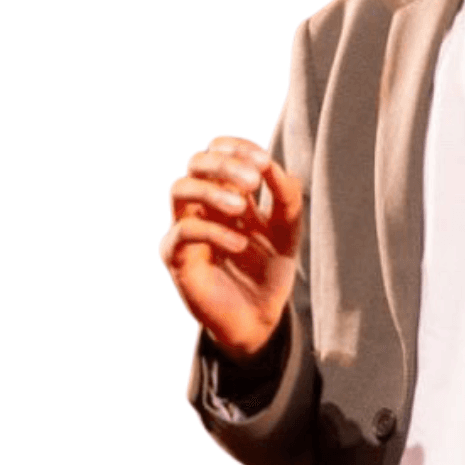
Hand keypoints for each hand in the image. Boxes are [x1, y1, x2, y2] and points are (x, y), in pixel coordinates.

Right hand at [160, 136, 302, 359]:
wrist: (259, 316)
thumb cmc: (269, 268)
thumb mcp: (287, 228)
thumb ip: (286, 196)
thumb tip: (273, 165)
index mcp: (226, 190)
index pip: (217, 150)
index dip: (237, 148)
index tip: (263, 162)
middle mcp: (202, 204)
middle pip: (195, 162)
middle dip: (223, 164)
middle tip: (252, 182)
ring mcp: (186, 228)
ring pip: (179, 188)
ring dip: (211, 190)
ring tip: (241, 206)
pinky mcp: (177, 257)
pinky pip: (182, 231)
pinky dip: (213, 231)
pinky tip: (239, 243)